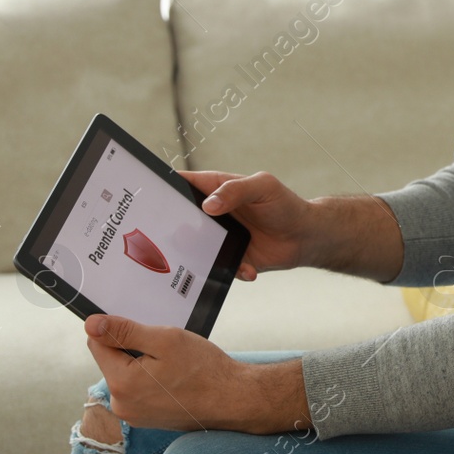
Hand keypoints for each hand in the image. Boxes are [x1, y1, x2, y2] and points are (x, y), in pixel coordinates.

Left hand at [84, 313, 298, 432]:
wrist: (233, 400)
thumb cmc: (205, 370)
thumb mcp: (166, 340)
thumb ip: (125, 331)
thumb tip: (91, 324)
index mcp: (121, 383)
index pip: (98, 344)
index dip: (120, 330)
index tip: (145, 330)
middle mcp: (121, 404)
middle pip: (112, 361)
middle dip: (134, 348)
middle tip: (167, 349)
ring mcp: (134, 415)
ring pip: (127, 374)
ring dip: (144, 364)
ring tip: (175, 364)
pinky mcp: (147, 418)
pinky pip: (139, 389)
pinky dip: (153, 379)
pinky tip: (176, 377)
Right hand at [176, 169, 309, 280]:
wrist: (305, 236)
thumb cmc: (286, 205)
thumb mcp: (263, 187)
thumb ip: (235, 190)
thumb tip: (209, 204)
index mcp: (216, 189)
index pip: (183, 184)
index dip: (164, 187)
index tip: (148, 196)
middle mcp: (212, 214)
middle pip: (180, 218)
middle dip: (172, 227)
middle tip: (170, 235)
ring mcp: (218, 237)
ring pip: (194, 247)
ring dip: (198, 254)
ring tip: (209, 255)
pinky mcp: (229, 258)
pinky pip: (219, 267)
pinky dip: (231, 269)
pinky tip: (247, 268)